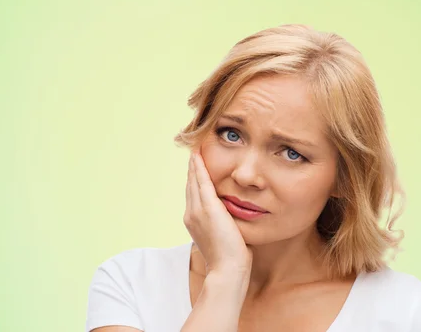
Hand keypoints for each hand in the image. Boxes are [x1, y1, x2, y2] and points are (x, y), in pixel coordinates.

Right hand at [184, 151, 252, 275]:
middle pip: (190, 185)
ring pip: (194, 181)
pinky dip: (199, 167)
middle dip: (192, 169)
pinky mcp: (208, 207)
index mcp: (193, 221)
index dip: (193, 179)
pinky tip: (198, 156)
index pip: (193, 194)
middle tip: (193, 152)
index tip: (196, 167)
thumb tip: (230, 218)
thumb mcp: (223, 236)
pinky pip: (201, 181)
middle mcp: (191, 214)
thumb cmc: (230, 258)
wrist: (227, 269)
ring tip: (195, 150)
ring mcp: (197, 210)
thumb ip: (222, 223)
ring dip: (194, 164)